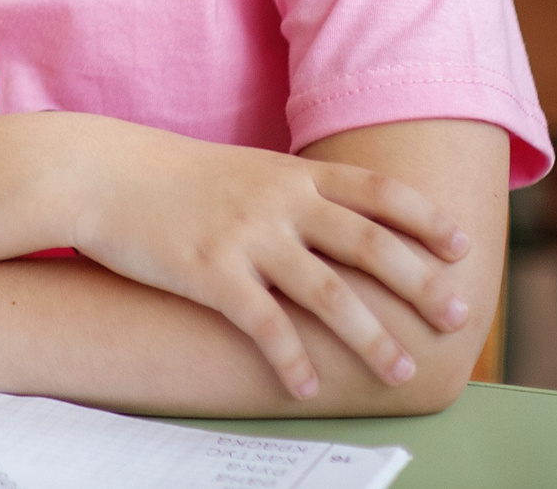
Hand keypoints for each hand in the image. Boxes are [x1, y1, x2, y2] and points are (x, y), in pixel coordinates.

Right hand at [57, 118, 471, 398]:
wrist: (95, 172)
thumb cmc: (165, 175)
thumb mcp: (238, 169)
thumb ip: (287, 191)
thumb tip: (332, 222)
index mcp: (289, 173)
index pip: (376, 190)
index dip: (424, 218)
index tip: (460, 246)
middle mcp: (278, 201)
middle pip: (369, 244)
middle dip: (420, 282)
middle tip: (457, 317)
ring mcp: (246, 236)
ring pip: (328, 292)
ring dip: (371, 336)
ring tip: (399, 370)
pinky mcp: (209, 271)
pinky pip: (263, 324)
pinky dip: (290, 359)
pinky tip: (305, 387)